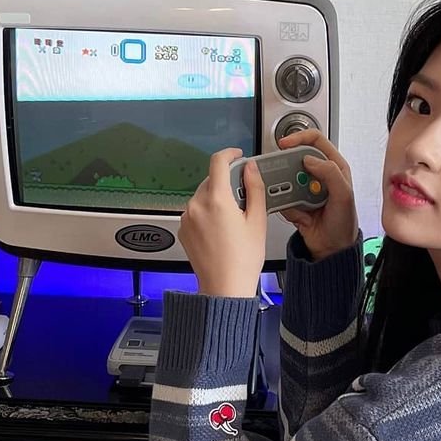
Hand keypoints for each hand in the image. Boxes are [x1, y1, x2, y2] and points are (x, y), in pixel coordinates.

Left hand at [178, 148, 266, 296]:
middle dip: (227, 184)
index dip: (230, 154)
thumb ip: (254, 188)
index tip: (237, 156)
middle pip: (211, 180)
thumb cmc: (241, 260)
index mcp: (216, 200)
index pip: (218, 162)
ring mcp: (187, 218)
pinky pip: (196, 212)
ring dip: (217, 200)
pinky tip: (220, 231)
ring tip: (232, 222)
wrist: (224, 287)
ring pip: (203, 196)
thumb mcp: (257, 220)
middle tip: (243, 200)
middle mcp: (197, 206)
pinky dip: (207, 214)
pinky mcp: (183, 229)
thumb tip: (250, 169)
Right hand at [276, 130, 358, 260]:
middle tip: (285, 177)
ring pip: (286, 178)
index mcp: (334, 167)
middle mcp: (319, 175)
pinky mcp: (295, 202)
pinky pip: (282, 198)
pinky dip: (285, 205)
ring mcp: (305, 189)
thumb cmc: (344, 224)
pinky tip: (299, 215)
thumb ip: (330, 172)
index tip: (285, 144)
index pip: (315, 141)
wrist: (333, 249)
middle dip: (287, 167)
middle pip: (295, 159)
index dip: (299, 138)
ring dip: (286, 188)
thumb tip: (309, 159)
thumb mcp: (344, 195)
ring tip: (295, 201)